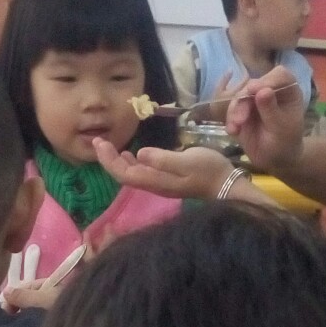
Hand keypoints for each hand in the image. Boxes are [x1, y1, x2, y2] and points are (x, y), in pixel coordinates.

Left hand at [89, 136, 233, 201]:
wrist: (227, 186)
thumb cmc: (209, 171)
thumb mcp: (188, 161)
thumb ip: (163, 159)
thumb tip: (140, 154)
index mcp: (155, 180)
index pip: (124, 173)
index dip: (109, 160)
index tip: (99, 143)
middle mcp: (153, 185)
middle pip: (123, 175)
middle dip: (108, 159)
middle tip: (98, 140)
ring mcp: (159, 184)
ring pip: (131, 174)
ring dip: (117, 161)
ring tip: (107, 145)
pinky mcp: (165, 180)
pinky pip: (141, 172)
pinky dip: (131, 162)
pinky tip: (129, 154)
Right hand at [222, 69, 306, 170]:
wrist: (274, 159)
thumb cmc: (285, 143)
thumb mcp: (281, 129)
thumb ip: (271, 110)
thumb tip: (262, 91)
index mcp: (289, 90)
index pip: (280, 75)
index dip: (267, 80)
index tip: (255, 90)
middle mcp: (271, 89)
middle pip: (255, 84)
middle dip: (245, 99)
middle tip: (240, 119)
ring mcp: (254, 98)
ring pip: (240, 95)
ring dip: (235, 110)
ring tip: (235, 127)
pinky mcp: (242, 108)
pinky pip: (232, 108)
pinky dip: (230, 118)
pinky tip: (232, 131)